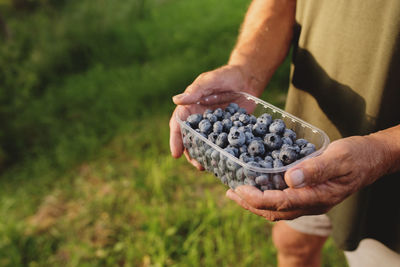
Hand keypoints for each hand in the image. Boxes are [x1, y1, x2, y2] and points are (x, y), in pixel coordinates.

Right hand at [169, 64, 260, 168]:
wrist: (246, 79)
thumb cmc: (224, 76)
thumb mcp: (208, 81)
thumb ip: (195, 91)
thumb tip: (176, 100)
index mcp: (190, 108)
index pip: (178, 125)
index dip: (176, 140)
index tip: (176, 153)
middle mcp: (199, 120)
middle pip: (190, 140)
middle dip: (192, 154)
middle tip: (197, 165)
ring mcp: (214, 127)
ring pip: (205, 144)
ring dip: (206, 156)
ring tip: (210, 167)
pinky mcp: (228, 130)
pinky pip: (223, 144)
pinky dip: (222, 153)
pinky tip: (225, 161)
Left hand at [226, 135, 389, 220]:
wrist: (372, 158)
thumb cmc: (357, 156)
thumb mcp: (339, 158)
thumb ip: (316, 169)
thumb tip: (289, 179)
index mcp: (319, 197)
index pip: (282, 203)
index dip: (258, 198)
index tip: (239, 189)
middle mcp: (312, 203)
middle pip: (276, 211)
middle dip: (250, 204)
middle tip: (230, 193)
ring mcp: (311, 200)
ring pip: (278, 209)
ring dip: (256, 203)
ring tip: (236, 193)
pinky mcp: (309, 193)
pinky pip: (284, 201)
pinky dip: (266, 196)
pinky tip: (257, 186)